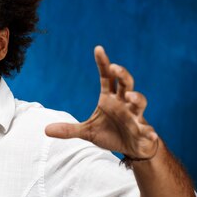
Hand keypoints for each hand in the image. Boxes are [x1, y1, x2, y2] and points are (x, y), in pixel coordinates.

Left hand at [44, 46, 158, 158]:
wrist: (132, 147)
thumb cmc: (111, 134)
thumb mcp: (87, 132)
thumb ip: (69, 130)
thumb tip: (45, 130)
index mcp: (110, 99)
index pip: (107, 77)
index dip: (103, 63)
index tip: (98, 48)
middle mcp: (124, 104)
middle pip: (126, 84)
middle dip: (122, 75)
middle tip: (115, 68)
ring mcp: (135, 116)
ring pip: (139, 102)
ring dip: (137, 98)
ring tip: (131, 97)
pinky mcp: (144, 131)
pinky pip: (148, 131)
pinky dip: (149, 132)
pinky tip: (150, 135)